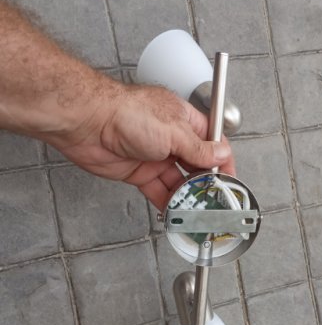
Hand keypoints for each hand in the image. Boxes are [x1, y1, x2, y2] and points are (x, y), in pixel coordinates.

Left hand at [49, 83, 235, 210]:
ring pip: (178, 180)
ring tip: (197, 209)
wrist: (88, 123)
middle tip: (215, 198)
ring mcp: (155, 156)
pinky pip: (159, 190)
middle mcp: (171, 138)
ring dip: (187, 195)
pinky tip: (176, 211)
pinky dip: (167, 202)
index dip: (223, 160)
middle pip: (197, 164)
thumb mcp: (174, 131)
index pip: (212, 141)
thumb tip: (220, 154)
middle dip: (206, 181)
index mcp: (184, 120)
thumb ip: (199, 148)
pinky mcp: (139, 172)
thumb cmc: (127, 113)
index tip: (230, 178)